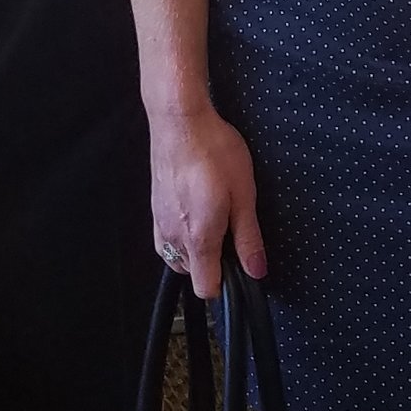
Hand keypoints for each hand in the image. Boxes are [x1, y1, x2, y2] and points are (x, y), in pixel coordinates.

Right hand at [148, 102, 265, 301]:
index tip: (239, 266)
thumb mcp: (244, 195)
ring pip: (178, 255)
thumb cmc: (213, 152)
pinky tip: (195, 209)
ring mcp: (160, 223)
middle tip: (230, 231)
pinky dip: (182, 234)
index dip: (226, 283)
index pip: (206, 288)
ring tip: (214, 216)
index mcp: (199, 239)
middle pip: (192, 273)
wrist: (180, 122)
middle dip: (212, 263)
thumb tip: (256, 270)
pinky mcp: (154, 209)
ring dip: (196, 247)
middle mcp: (174, 237)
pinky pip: (167, 238)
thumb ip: (248, 238)